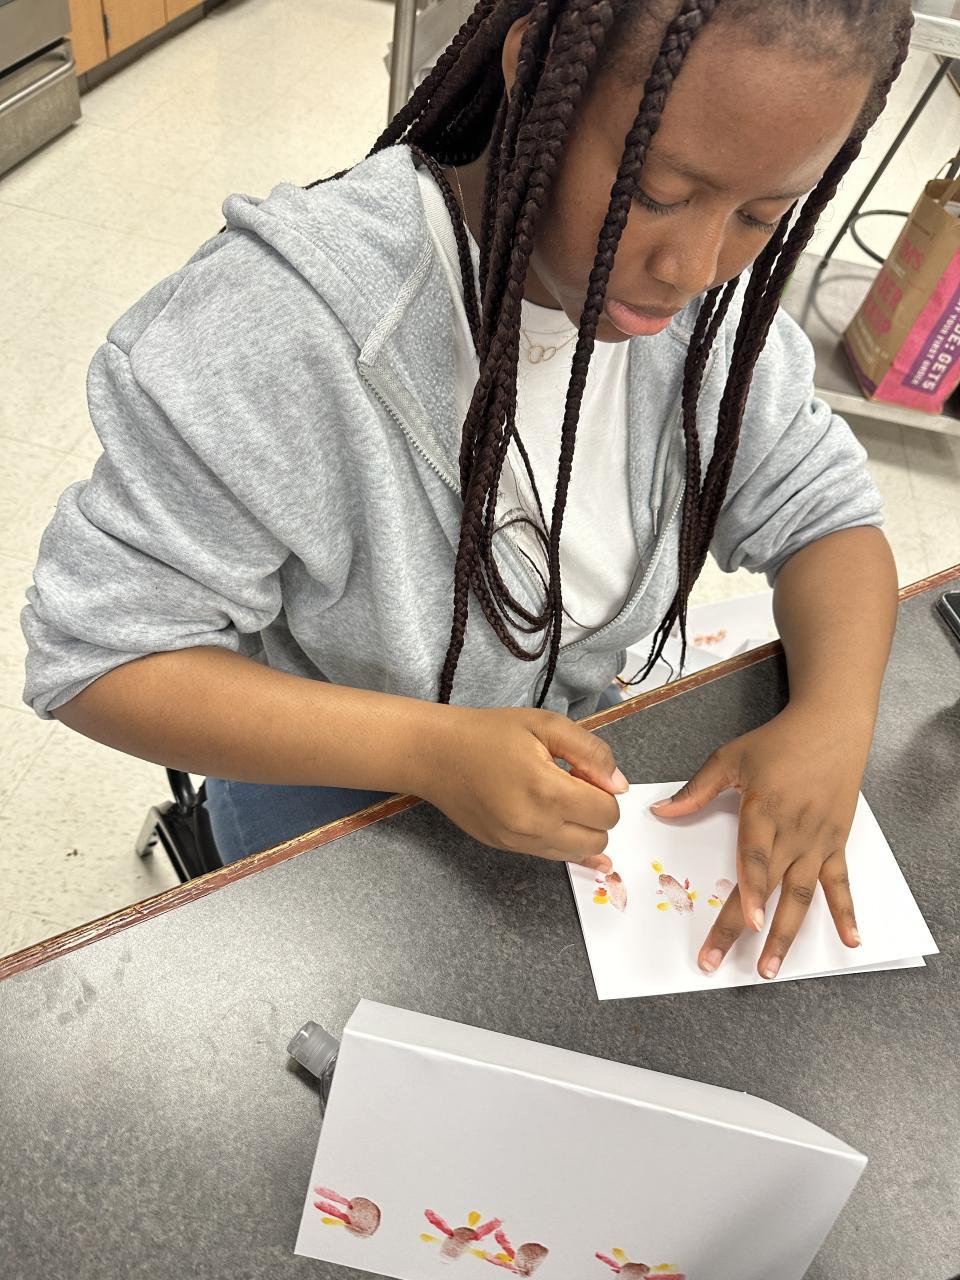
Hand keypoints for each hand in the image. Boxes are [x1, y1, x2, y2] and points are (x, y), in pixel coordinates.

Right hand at [419, 706, 626, 869]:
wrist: (435, 755)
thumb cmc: (489, 733)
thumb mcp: (545, 724)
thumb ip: (590, 752)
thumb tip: (619, 785)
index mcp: (547, 791)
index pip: (607, 812)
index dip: (605, 789)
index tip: (582, 770)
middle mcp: (535, 826)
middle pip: (598, 838)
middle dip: (596, 812)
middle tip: (573, 784)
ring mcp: (519, 843)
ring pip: (577, 853)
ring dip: (580, 829)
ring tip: (557, 798)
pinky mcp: (506, 849)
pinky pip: (552, 857)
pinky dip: (561, 840)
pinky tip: (555, 820)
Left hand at [650, 705, 868, 978]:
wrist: (832, 726)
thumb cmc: (778, 742)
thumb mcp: (730, 758)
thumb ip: (696, 790)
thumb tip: (660, 811)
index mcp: (764, 810)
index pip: (755, 858)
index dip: (751, 891)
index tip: (746, 923)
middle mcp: (793, 831)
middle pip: (770, 887)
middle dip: (746, 929)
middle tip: (723, 962)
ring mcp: (817, 840)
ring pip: (803, 895)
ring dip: (788, 934)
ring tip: (770, 967)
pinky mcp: (836, 843)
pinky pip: (841, 882)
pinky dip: (847, 912)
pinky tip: (851, 941)